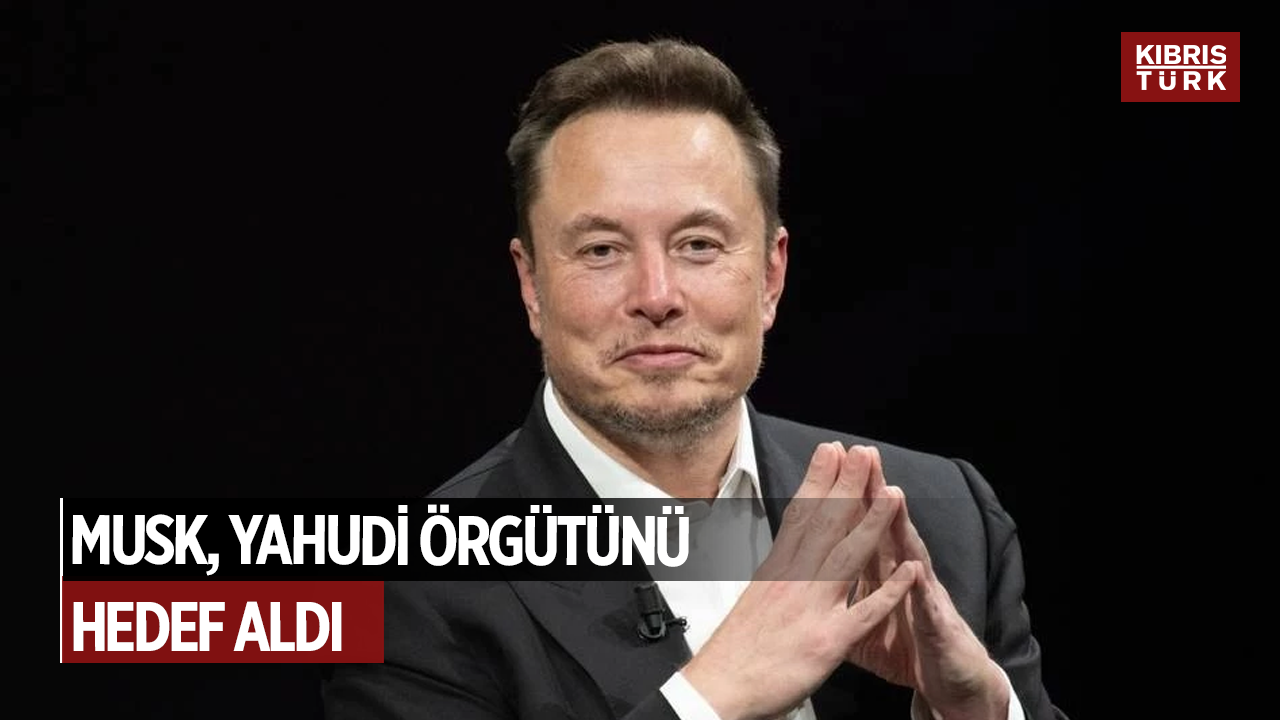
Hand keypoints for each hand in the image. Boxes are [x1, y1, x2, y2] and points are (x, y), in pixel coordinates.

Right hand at [681, 442, 922, 719]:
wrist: (718, 687)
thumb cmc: (734, 648)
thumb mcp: (754, 596)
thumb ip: (777, 571)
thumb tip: (788, 548)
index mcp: (776, 568)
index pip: (801, 514)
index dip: (818, 480)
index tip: (831, 450)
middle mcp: (793, 580)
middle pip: (825, 524)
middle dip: (847, 485)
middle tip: (863, 452)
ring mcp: (811, 608)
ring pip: (847, 556)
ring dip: (872, 524)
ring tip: (893, 494)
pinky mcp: (827, 640)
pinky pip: (864, 613)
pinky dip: (889, 591)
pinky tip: (910, 572)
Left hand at [845, 446, 1009, 719]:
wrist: (949, 679)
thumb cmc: (906, 646)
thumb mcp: (862, 620)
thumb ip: (841, 592)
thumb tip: (810, 576)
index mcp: (880, 571)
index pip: (859, 524)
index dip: (844, 495)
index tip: (829, 461)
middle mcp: (903, 574)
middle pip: (885, 526)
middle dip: (872, 491)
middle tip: (862, 455)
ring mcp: (922, 595)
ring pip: (910, 554)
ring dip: (901, 526)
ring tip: (892, 494)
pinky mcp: (935, 626)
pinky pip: (926, 606)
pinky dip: (920, 588)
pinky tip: (917, 570)